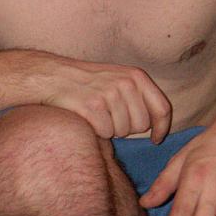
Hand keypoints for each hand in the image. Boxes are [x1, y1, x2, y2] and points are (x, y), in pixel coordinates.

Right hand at [43, 57, 171, 142]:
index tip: (156, 139)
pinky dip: (97, 131)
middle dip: (128, 128)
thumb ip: (140, 96)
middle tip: (110, 117)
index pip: (162, 108)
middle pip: (142, 125)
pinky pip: (106, 133)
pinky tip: (88, 118)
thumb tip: (159, 125)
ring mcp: (109, 93)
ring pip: (123, 131)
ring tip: (97, 114)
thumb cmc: (89, 83)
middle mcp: (126, 83)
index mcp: (136, 76)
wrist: (54, 76)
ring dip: (110, 129)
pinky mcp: (93, 106)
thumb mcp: (119, 79)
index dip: (161, 128)